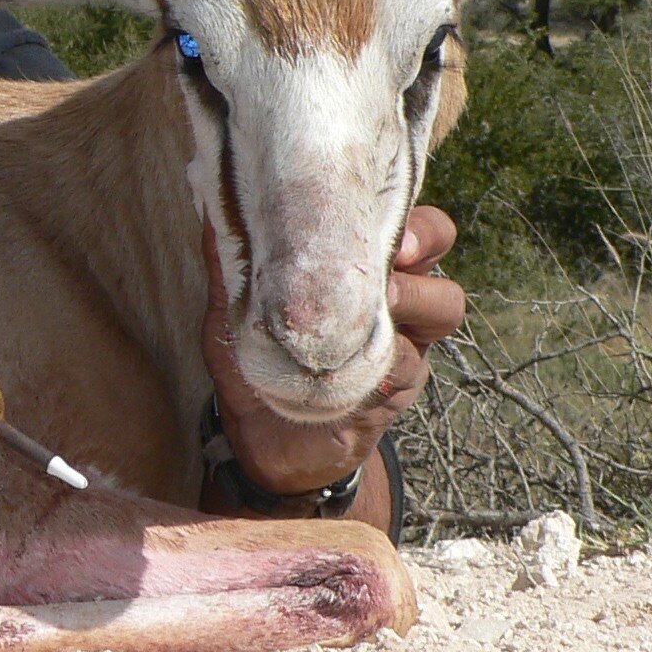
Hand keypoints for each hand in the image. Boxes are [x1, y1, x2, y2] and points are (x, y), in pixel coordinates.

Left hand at [198, 206, 465, 497]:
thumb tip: (208, 209)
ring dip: (413, 296)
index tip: (368, 210)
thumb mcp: (232, 310)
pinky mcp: (399, 386)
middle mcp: (393, 294)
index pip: (397, 216)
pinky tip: (351, 359)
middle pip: (439, 246)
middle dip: (423, 240)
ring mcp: (405, 340)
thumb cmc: (255, 362)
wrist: (267, 442)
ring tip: (373, 303)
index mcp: (358, 264)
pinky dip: (385, 355)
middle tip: (391, 250)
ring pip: (443, 303)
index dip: (400, 209)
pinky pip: (411, 361)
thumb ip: (228, 263)